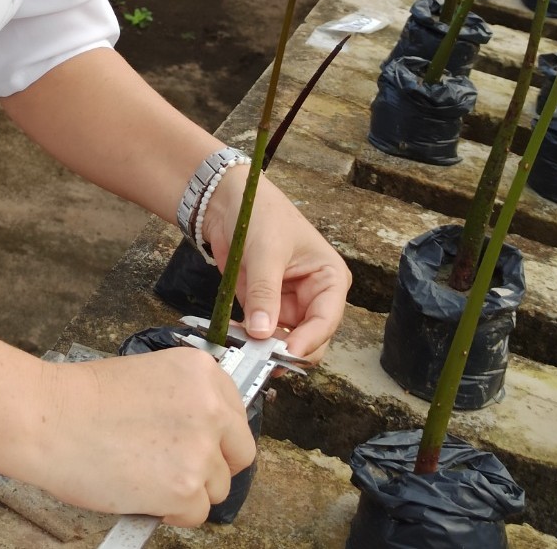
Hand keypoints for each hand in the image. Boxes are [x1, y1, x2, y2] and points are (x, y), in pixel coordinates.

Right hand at [32, 349, 254, 524]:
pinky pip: (195, 515)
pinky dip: (171, 513)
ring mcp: (201, 449)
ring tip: (148, 477)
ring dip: (189, 490)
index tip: (199, 443)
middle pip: (240, 453)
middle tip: (178, 468)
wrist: (50, 418)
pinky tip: (142, 493)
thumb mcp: (150, 376)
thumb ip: (185, 400)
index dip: (217, 435)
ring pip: (218, 488)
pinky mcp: (185, 488)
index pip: (236, 414)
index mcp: (202, 372)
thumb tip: (204, 435)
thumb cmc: (85, 399)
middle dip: (214, 466)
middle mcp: (211, 407)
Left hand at [201, 169, 349, 361]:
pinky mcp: (265, 306)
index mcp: (329, 278)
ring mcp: (289, 304)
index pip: (327, 320)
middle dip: (287, 350)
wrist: (227, 199)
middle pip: (309, 339)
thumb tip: (262, 333)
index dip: (309, 341)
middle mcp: (314, 296)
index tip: (285, 353)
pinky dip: (249, 340)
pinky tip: (234, 338)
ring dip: (265, 349)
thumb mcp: (266, 251)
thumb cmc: (260, 212)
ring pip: (284, 341)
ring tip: (243, 349)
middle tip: (261, 357)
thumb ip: (265, 292)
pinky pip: (261, 334)